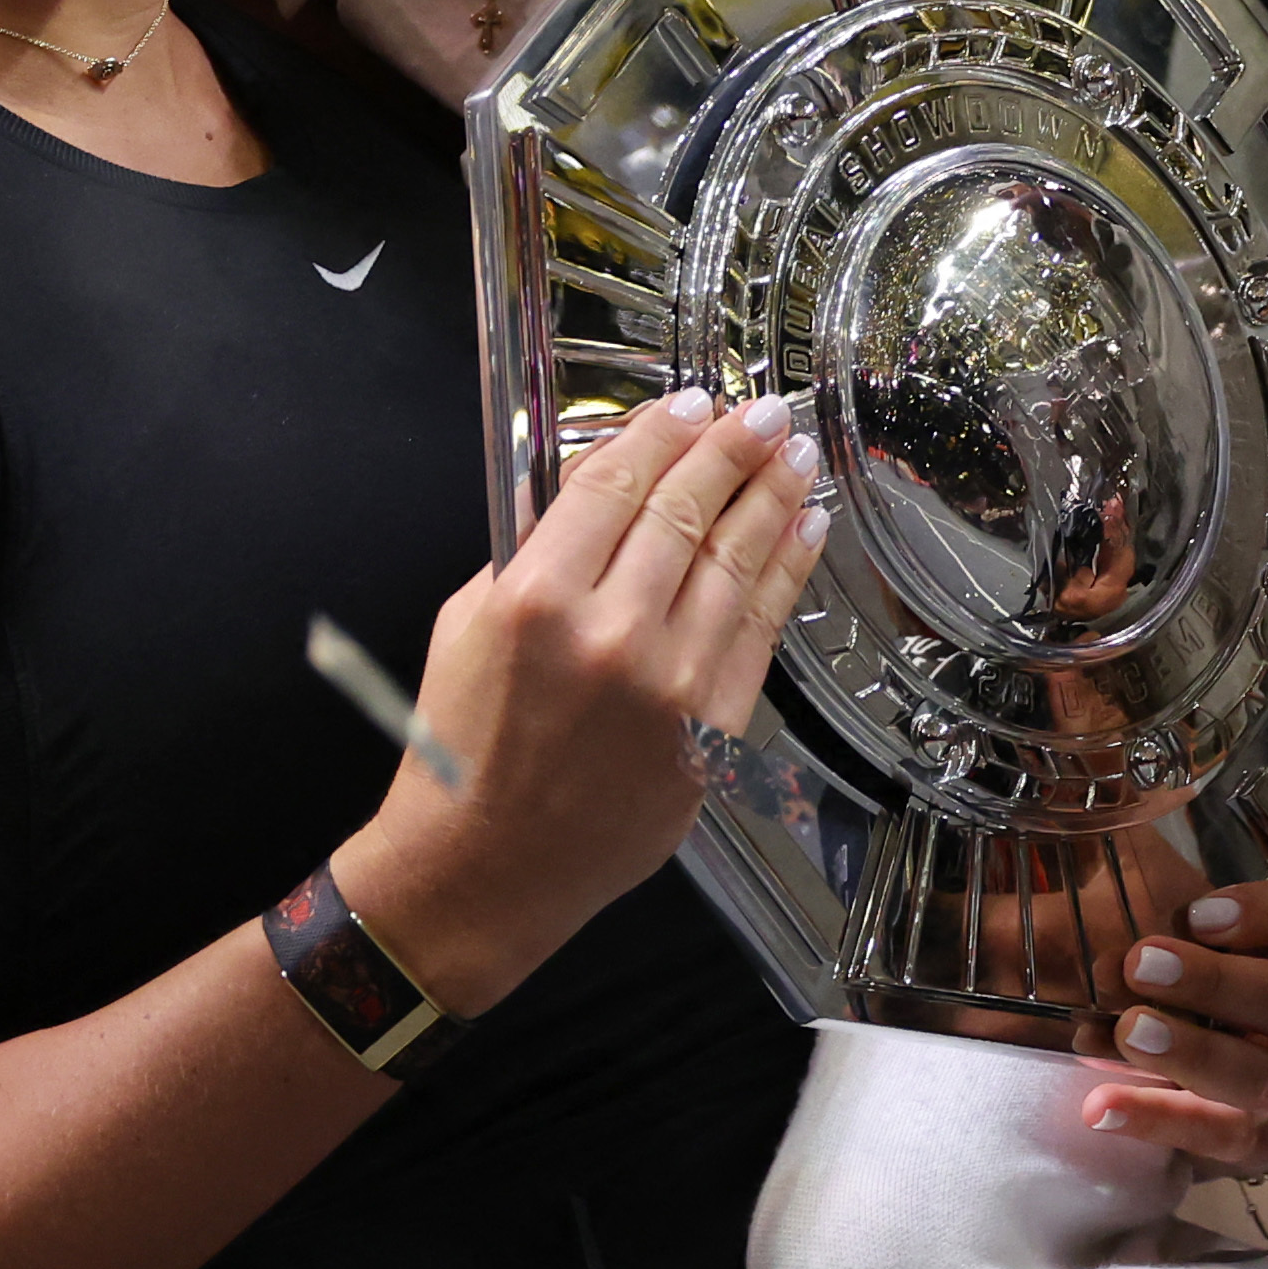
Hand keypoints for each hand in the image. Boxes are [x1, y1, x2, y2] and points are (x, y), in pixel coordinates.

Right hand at [338, 392, 825, 1004]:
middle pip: (684, 512)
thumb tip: (600, 482)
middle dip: (730, 449)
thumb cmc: (463, 746)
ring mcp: (672, 685)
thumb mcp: (469, 623)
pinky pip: (761, 628)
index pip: (614, 484)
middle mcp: (610, 635)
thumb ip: (533, 549)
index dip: (659, 433)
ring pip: (735, 562)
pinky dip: (787, 569)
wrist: (487, 866)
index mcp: (536, 600)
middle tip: (762, 410)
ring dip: (771, 496)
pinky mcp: (712, 729)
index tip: (691, 402)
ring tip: (793, 452)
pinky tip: (803, 528)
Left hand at [1091, 867, 1267, 1178]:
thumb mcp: (1257, 917)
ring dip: (1194, 1054)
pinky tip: (1103, 1106)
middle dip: (1217, 984)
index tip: (1197, 911)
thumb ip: (1213, 909)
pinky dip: (1161, 1121)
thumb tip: (1123, 896)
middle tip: (1141, 963)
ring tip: (1128, 1032)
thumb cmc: (1262, 956)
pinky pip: (1224, 1138)